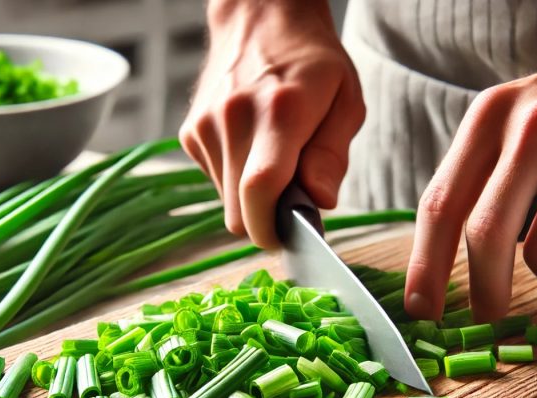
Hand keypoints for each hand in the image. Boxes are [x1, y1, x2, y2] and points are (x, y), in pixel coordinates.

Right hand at [179, 0, 364, 247]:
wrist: (260, 20)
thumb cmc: (312, 63)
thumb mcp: (346, 102)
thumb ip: (333, 156)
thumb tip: (319, 202)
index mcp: (279, 112)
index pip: (261, 190)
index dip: (272, 228)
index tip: (290, 236)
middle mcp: (233, 119)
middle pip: (238, 212)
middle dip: (264, 221)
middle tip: (291, 205)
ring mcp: (205, 126)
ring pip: (225, 203)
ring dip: (251, 199)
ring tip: (274, 161)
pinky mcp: (189, 133)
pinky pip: (215, 181)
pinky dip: (235, 180)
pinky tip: (252, 149)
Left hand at [405, 0, 536, 321]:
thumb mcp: (523, 117)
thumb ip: (486, 173)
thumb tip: (447, 257)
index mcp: (491, 117)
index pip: (441, 203)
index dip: (426, 265)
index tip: (423, 309)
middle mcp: (531, 126)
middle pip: (485, 235)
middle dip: (485, 290)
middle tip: (490, 314)